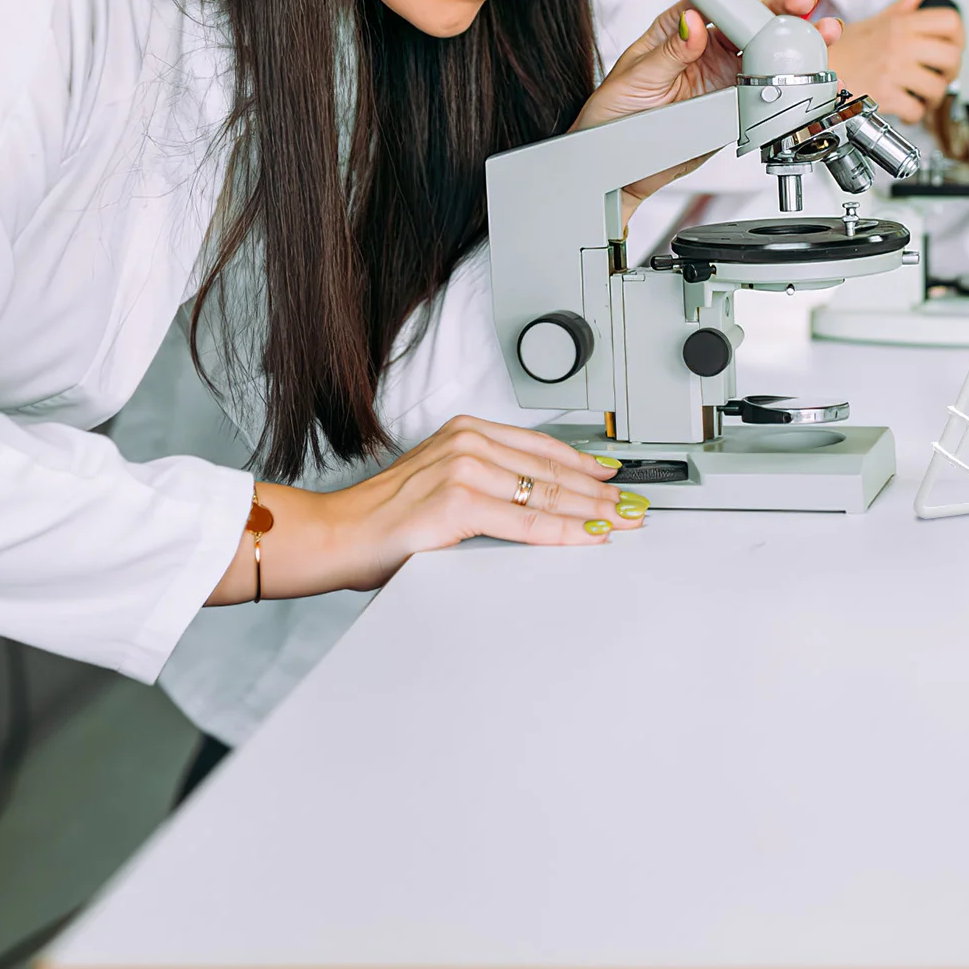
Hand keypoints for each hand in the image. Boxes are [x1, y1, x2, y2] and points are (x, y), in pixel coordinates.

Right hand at [207, 417, 642, 604]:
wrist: (331, 535)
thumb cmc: (381, 521)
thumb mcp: (442, 487)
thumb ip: (486, 488)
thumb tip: (534, 506)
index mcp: (466, 432)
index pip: (542, 448)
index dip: (586, 466)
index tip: (616, 480)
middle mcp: (468, 443)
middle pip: (552, 470)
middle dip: (600, 491)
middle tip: (636, 506)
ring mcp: (462, 470)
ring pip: (545, 495)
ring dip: (592, 511)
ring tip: (624, 521)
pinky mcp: (456, 503)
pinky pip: (523, 523)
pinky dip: (562, 532)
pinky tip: (588, 536)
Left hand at [572, 0, 840, 206]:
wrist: (621, 165)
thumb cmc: (616, 112)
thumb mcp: (637, 76)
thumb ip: (670, 52)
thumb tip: (692, 23)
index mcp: (678, 29)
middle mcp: (705, 48)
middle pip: (748, 20)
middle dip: (778, 7)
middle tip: (801, 0)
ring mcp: (722, 75)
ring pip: (765, 51)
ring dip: (793, 41)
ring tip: (819, 31)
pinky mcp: (733, 104)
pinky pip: (766, 89)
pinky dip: (790, 80)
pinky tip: (808, 70)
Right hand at [828, 0, 963, 122]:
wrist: (815, 70)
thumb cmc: (841, 50)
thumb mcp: (872, 23)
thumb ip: (901, 10)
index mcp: (900, 24)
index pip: (950, 22)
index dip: (959, 37)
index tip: (953, 47)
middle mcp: (899, 44)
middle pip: (951, 56)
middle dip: (951, 72)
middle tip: (941, 77)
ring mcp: (892, 69)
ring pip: (937, 87)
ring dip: (933, 98)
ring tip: (922, 96)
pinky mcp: (883, 94)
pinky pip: (915, 110)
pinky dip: (914, 115)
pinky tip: (906, 109)